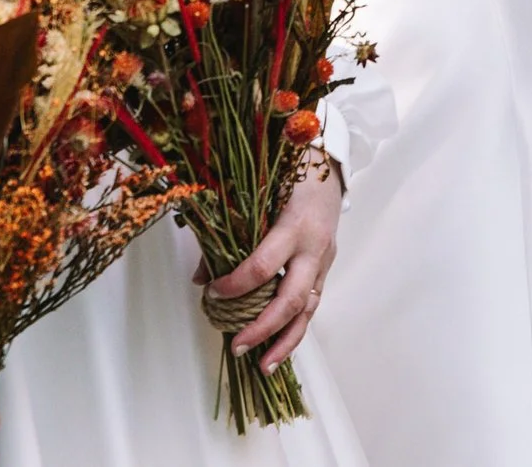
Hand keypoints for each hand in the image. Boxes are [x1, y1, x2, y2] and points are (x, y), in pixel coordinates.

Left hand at [206, 154, 341, 371]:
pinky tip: (277, 348)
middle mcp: (315, 248)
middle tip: (237, 346)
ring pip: (308, 311)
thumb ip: (230, 234)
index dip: (236, 284)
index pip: (264, 266)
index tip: (213, 293)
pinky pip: (311, 305)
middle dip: (264, 328)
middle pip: (292, 299)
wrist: (329, 165)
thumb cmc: (288, 173)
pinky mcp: (325, 270)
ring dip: (285, 342)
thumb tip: (202, 277)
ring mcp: (324, 262)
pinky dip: (294, 329)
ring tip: (263, 366)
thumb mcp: (256, 194)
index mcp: (295, 225)